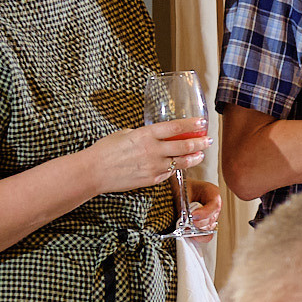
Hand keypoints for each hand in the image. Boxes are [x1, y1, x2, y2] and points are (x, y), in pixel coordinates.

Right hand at [81, 118, 206, 194]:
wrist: (93, 172)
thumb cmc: (105, 151)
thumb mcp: (124, 134)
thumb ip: (143, 134)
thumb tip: (154, 135)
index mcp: (145, 135)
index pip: (175, 127)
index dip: (192, 124)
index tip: (202, 122)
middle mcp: (153, 150)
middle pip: (184, 145)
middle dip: (200, 142)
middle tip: (208, 140)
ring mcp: (154, 166)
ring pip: (182, 162)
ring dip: (194, 157)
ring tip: (200, 154)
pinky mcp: (152, 179)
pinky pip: (169, 173)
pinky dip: (175, 168)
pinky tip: (179, 165)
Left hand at [186, 180, 224, 238]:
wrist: (178, 189)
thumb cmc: (182, 187)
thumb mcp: (183, 191)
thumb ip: (185, 204)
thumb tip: (185, 218)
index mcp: (212, 193)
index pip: (214, 205)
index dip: (204, 213)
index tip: (193, 216)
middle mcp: (214, 206)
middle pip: (212, 219)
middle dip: (199, 223)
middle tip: (187, 223)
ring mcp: (211, 216)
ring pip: (209, 228)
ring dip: (197, 230)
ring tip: (186, 228)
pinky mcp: (205, 225)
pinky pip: (206, 235)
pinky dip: (198, 236)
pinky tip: (190, 234)